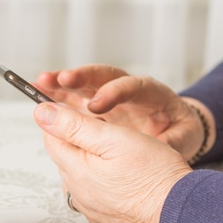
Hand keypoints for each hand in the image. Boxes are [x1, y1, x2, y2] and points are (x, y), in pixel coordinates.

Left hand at [33, 102, 191, 222]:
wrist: (182, 215)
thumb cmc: (153, 174)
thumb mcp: (113, 138)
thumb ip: (73, 125)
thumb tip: (41, 112)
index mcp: (75, 170)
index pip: (51, 136)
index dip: (61, 117)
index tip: (77, 107)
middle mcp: (78, 193)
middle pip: (66, 155)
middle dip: (77, 137)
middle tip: (105, 127)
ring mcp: (92, 208)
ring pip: (81, 174)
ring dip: (91, 159)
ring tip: (117, 150)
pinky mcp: (106, 218)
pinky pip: (95, 193)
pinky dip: (103, 180)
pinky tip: (123, 174)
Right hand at [36, 64, 215, 162]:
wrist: (173, 128)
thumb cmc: (179, 130)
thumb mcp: (184, 136)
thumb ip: (174, 139)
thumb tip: (163, 147)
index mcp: (150, 93)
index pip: (130, 86)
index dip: (112, 93)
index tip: (96, 106)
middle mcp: (125, 89)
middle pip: (101, 76)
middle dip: (80, 77)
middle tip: (61, 80)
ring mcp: (108, 95)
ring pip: (82, 84)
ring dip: (61, 83)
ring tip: (39, 83)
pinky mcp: (94, 105)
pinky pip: (73, 99)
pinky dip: (55, 97)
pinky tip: (38, 96)